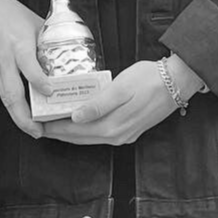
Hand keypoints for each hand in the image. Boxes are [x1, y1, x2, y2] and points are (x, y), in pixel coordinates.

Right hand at [0, 0, 50, 139]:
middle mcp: (5, 59)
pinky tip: (24, 115)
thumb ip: (49, 44)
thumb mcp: (36, 24)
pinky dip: (13, 106)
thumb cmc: (11, 14)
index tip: (50, 91)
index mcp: (19, 44)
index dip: (38, 80)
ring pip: (5, 98)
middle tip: (38, 130)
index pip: (28, 65)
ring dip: (18, 117)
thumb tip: (70, 62)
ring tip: (33, 130)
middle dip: (24, 116)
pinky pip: (2, 92)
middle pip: (11, 93)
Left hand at [44, 58, 191, 146]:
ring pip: (90, 138)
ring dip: (71, 133)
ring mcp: (125, 135)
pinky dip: (86, 131)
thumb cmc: (150, 79)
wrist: (178, 82)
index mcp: (112, 126)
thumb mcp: (121, 87)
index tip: (38, 124)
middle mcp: (117, 135)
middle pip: (80, 138)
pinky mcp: (130, 130)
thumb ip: (98, 104)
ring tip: (55, 124)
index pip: (75, 131)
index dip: (55, 128)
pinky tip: (80, 122)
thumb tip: (76, 117)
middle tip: (40, 125)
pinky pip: (101, 135)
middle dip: (59, 133)